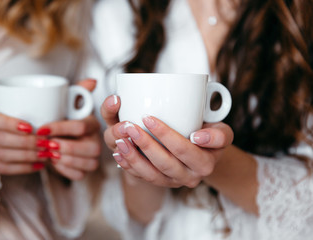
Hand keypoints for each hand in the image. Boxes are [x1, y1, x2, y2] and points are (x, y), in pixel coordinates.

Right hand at [0, 106, 43, 174]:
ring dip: (27, 156)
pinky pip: (3, 168)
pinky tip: (37, 166)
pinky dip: (22, 168)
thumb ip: (12, 112)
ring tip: (45, 155)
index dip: (12, 124)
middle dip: (26, 143)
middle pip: (1, 140)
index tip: (31, 127)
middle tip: (45, 143)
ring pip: (3, 156)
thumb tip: (46, 111)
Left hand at [37, 79, 100, 179]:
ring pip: (85, 164)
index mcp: (92, 123)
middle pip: (87, 148)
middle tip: (45, 145)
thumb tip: (92, 80)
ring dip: (63, 160)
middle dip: (64, 147)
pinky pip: (79, 175)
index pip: (80, 127)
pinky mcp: (85, 170)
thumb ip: (79, 91)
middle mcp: (97, 141)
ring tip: (47, 154)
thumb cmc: (64, 118)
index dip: (60, 128)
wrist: (59, 136)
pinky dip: (65, 170)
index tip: (41, 129)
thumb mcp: (68, 103)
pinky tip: (53, 163)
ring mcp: (93, 157)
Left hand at [101, 95, 233, 187]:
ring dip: (133, 158)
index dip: (165, 135)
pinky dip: (129, 166)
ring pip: (150, 175)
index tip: (148, 117)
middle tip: (129, 126)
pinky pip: (143, 178)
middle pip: (164, 163)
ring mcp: (173, 182)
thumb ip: (219, 134)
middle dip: (144, 144)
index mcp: (204, 164)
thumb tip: (199, 137)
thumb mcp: (223, 132)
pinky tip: (119, 153)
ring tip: (120, 141)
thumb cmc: (211, 136)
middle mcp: (189, 177)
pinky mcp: (160, 182)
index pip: (182, 149)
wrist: (204, 153)